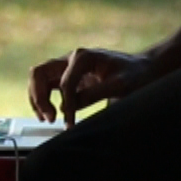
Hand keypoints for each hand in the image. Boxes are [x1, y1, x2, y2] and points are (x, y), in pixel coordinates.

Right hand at [27, 48, 154, 126]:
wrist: (143, 69)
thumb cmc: (135, 75)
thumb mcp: (120, 85)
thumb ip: (95, 94)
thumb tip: (71, 107)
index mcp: (83, 57)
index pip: (65, 83)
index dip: (67, 105)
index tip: (70, 124)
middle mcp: (71, 58)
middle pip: (40, 73)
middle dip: (40, 97)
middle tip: (50, 118)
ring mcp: (68, 67)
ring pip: (39, 78)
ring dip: (37, 98)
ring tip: (46, 118)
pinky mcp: (69, 76)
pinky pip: (46, 85)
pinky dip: (42, 98)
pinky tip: (49, 114)